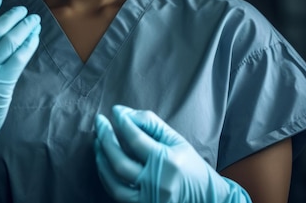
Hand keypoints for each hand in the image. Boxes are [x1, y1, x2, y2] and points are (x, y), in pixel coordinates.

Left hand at [94, 105, 250, 202]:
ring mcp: (149, 200)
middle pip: (120, 161)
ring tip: (98, 141)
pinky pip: (117, 194)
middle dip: (105, 138)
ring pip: (113, 182)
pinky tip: (104, 162)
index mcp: (169, 162)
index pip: (136, 140)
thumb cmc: (192, 167)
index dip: (122, 123)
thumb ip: (151, 124)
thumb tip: (124, 113)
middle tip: (99, 122)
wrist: (208, 200)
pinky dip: (107, 177)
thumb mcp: (177, 141)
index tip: (114, 111)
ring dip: (101, 160)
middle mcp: (157, 183)